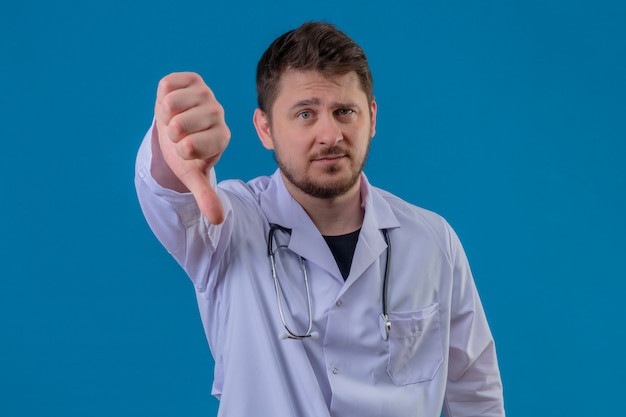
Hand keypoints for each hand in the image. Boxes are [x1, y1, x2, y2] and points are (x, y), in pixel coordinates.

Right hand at [154, 72, 229, 223]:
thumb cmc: (185, 154)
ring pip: (171, 105)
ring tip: (174, 120)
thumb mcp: (193, 175)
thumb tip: (218, 220)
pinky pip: (166, 86)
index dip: (179, 150)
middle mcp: (218, 113)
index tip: (185, 151)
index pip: (190, 147)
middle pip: (178, 125)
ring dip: (164, 116)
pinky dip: (161, 98)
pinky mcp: (191, 78)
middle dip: (169, 134)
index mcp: (222, 138)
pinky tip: (171, 105)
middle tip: (177, 135)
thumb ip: (205, 195)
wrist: (177, 128)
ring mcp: (206, 93)